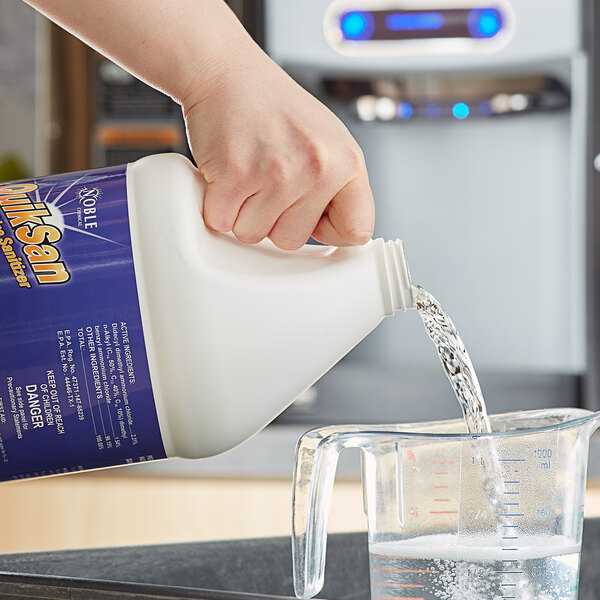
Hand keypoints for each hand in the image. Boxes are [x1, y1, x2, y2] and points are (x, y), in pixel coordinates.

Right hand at [183, 45, 374, 249]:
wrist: (227, 72)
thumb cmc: (274, 108)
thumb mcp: (328, 141)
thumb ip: (338, 188)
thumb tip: (339, 234)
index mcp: (347, 162)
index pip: (356, 231)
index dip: (330, 231)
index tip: (313, 219)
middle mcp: (318, 168)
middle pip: (291, 241)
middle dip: (273, 219)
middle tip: (266, 180)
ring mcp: (277, 173)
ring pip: (253, 234)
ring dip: (242, 212)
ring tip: (248, 173)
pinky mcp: (236, 175)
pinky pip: (223, 222)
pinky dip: (217, 205)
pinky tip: (226, 174)